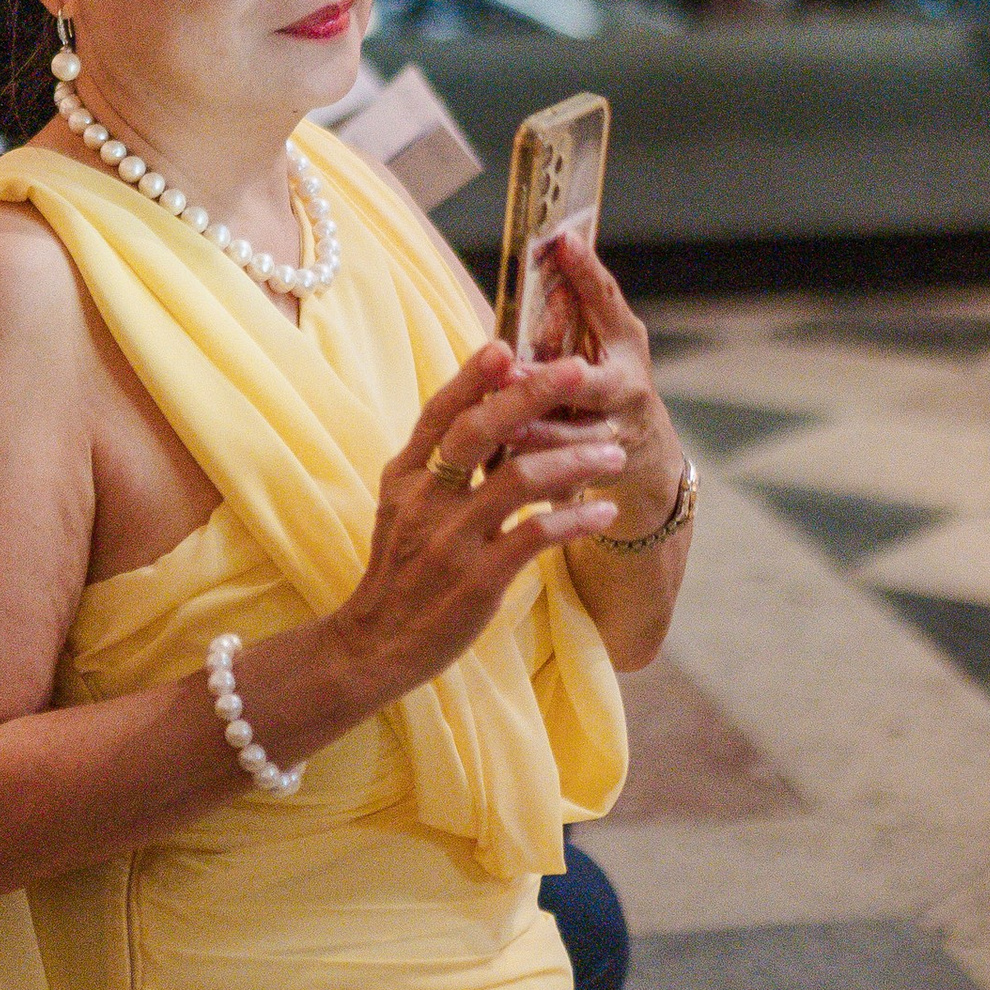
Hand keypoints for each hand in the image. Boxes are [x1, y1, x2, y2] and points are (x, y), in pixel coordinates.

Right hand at [329, 338, 626, 707]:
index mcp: (405, 475)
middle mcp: (424, 499)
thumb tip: (489, 413)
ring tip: (614, 450)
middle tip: (577, 371)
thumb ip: (440, 464)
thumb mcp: (405, 507)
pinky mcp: (478, 579)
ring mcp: (451, 539)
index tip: (507, 345)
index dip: (471, 377)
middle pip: (479, 431)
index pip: (438, 413)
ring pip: (519, 479)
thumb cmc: (401, 569)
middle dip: (531, 394)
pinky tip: (604, 511)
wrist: (375, 643)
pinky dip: (576, 519)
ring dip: (574, 459)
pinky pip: (536, 536)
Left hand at [516, 232, 680, 539]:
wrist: (650, 462)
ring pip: (572, 437)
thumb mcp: (600, 348)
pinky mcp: (608, 470)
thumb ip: (571, 317)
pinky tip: (501, 471)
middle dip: (547, 378)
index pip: (606, 300)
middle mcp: (627, 384)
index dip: (586, 272)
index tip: (561, 240)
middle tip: (507, 369)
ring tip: (499, 428)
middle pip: (588, 381)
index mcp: (625, 342)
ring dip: (535, 433)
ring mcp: (620, 431)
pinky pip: (567, 473)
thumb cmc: (606, 389)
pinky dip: (537, 471)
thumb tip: (539, 257)